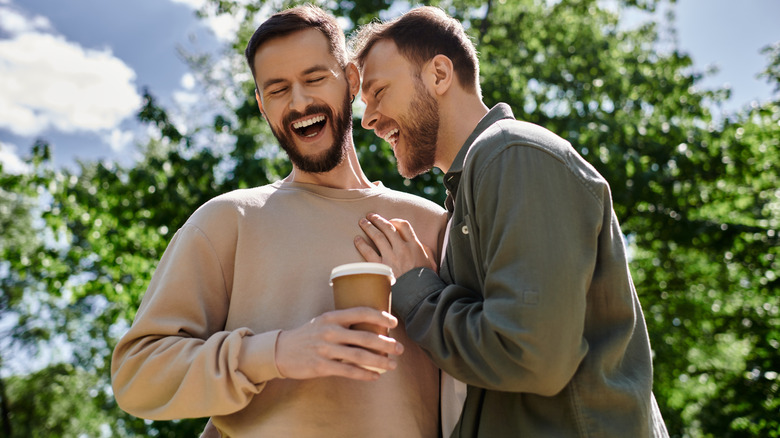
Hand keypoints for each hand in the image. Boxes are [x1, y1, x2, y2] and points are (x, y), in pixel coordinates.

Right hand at [274, 307, 403, 380]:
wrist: (281, 351)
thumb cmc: (307, 336)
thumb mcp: (322, 322)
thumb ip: (343, 323)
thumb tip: (371, 328)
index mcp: (332, 317)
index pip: (361, 312)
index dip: (380, 316)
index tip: (394, 322)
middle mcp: (330, 331)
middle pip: (365, 336)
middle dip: (386, 343)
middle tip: (400, 348)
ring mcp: (325, 349)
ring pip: (359, 355)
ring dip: (379, 361)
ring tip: (392, 364)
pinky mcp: (321, 366)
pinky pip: (348, 371)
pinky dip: (364, 374)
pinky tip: (375, 376)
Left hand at [354, 213, 437, 277]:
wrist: (419, 295)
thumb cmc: (425, 281)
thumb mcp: (431, 263)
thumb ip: (426, 252)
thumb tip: (422, 247)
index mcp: (415, 246)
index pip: (404, 226)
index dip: (395, 221)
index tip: (389, 221)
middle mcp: (402, 248)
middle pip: (388, 228)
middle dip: (378, 220)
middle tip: (370, 216)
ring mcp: (391, 257)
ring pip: (378, 236)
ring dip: (369, 227)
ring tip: (362, 222)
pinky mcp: (382, 267)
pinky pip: (368, 252)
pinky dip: (361, 244)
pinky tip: (357, 239)